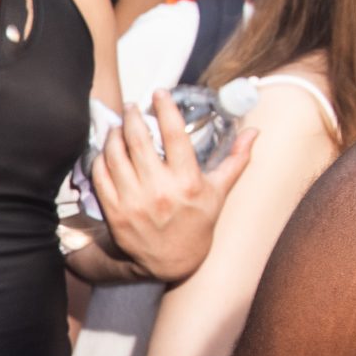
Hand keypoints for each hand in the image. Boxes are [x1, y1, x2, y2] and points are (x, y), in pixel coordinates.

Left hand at [92, 91, 257, 283]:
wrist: (169, 262)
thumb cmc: (197, 224)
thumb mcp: (218, 193)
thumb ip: (235, 160)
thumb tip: (254, 132)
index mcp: (187, 181)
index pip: (173, 134)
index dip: (164, 108)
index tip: (159, 93)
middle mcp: (159, 190)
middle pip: (138, 140)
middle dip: (132, 116)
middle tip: (132, 106)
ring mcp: (134, 201)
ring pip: (115, 155)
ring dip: (114, 134)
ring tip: (118, 126)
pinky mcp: (114, 212)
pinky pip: (101, 176)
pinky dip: (101, 158)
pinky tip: (107, 150)